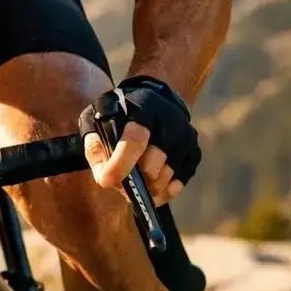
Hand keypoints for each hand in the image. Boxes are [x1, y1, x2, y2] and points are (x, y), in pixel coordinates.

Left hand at [78, 76, 200, 205]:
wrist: (156, 99)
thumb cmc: (121, 112)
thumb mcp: (99, 117)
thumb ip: (96, 145)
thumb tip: (103, 176)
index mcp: (145, 106)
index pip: (135, 139)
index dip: (120, 164)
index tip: (106, 182)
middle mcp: (171, 120)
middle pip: (153, 163)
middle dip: (134, 180)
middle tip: (120, 184)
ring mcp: (186, 137)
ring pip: (166, 175)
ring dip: (147, 187)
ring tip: (133, 184)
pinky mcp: (194, 152)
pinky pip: (180, 182)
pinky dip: (164, 191)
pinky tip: (151, 189)